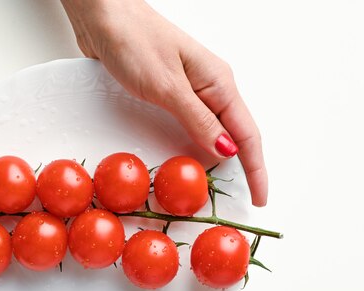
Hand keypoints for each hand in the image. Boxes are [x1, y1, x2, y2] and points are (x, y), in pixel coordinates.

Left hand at [61, 0, 267, 205]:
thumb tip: (226, 150)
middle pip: (237, 133)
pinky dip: (200, 145)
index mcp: (218, 82)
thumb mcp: (167, 86)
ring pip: (216, 130)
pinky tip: (197, 158)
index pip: (247, 134)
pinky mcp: (171, 92)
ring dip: (223, 158)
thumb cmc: (134, 41)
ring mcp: (191, 89)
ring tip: (228, 188)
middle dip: (246, 167)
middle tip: (247, 200)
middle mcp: (210, 86)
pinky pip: (194, 124)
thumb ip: (198, 119)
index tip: (260, 198)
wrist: (103, 16)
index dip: (256, 168)